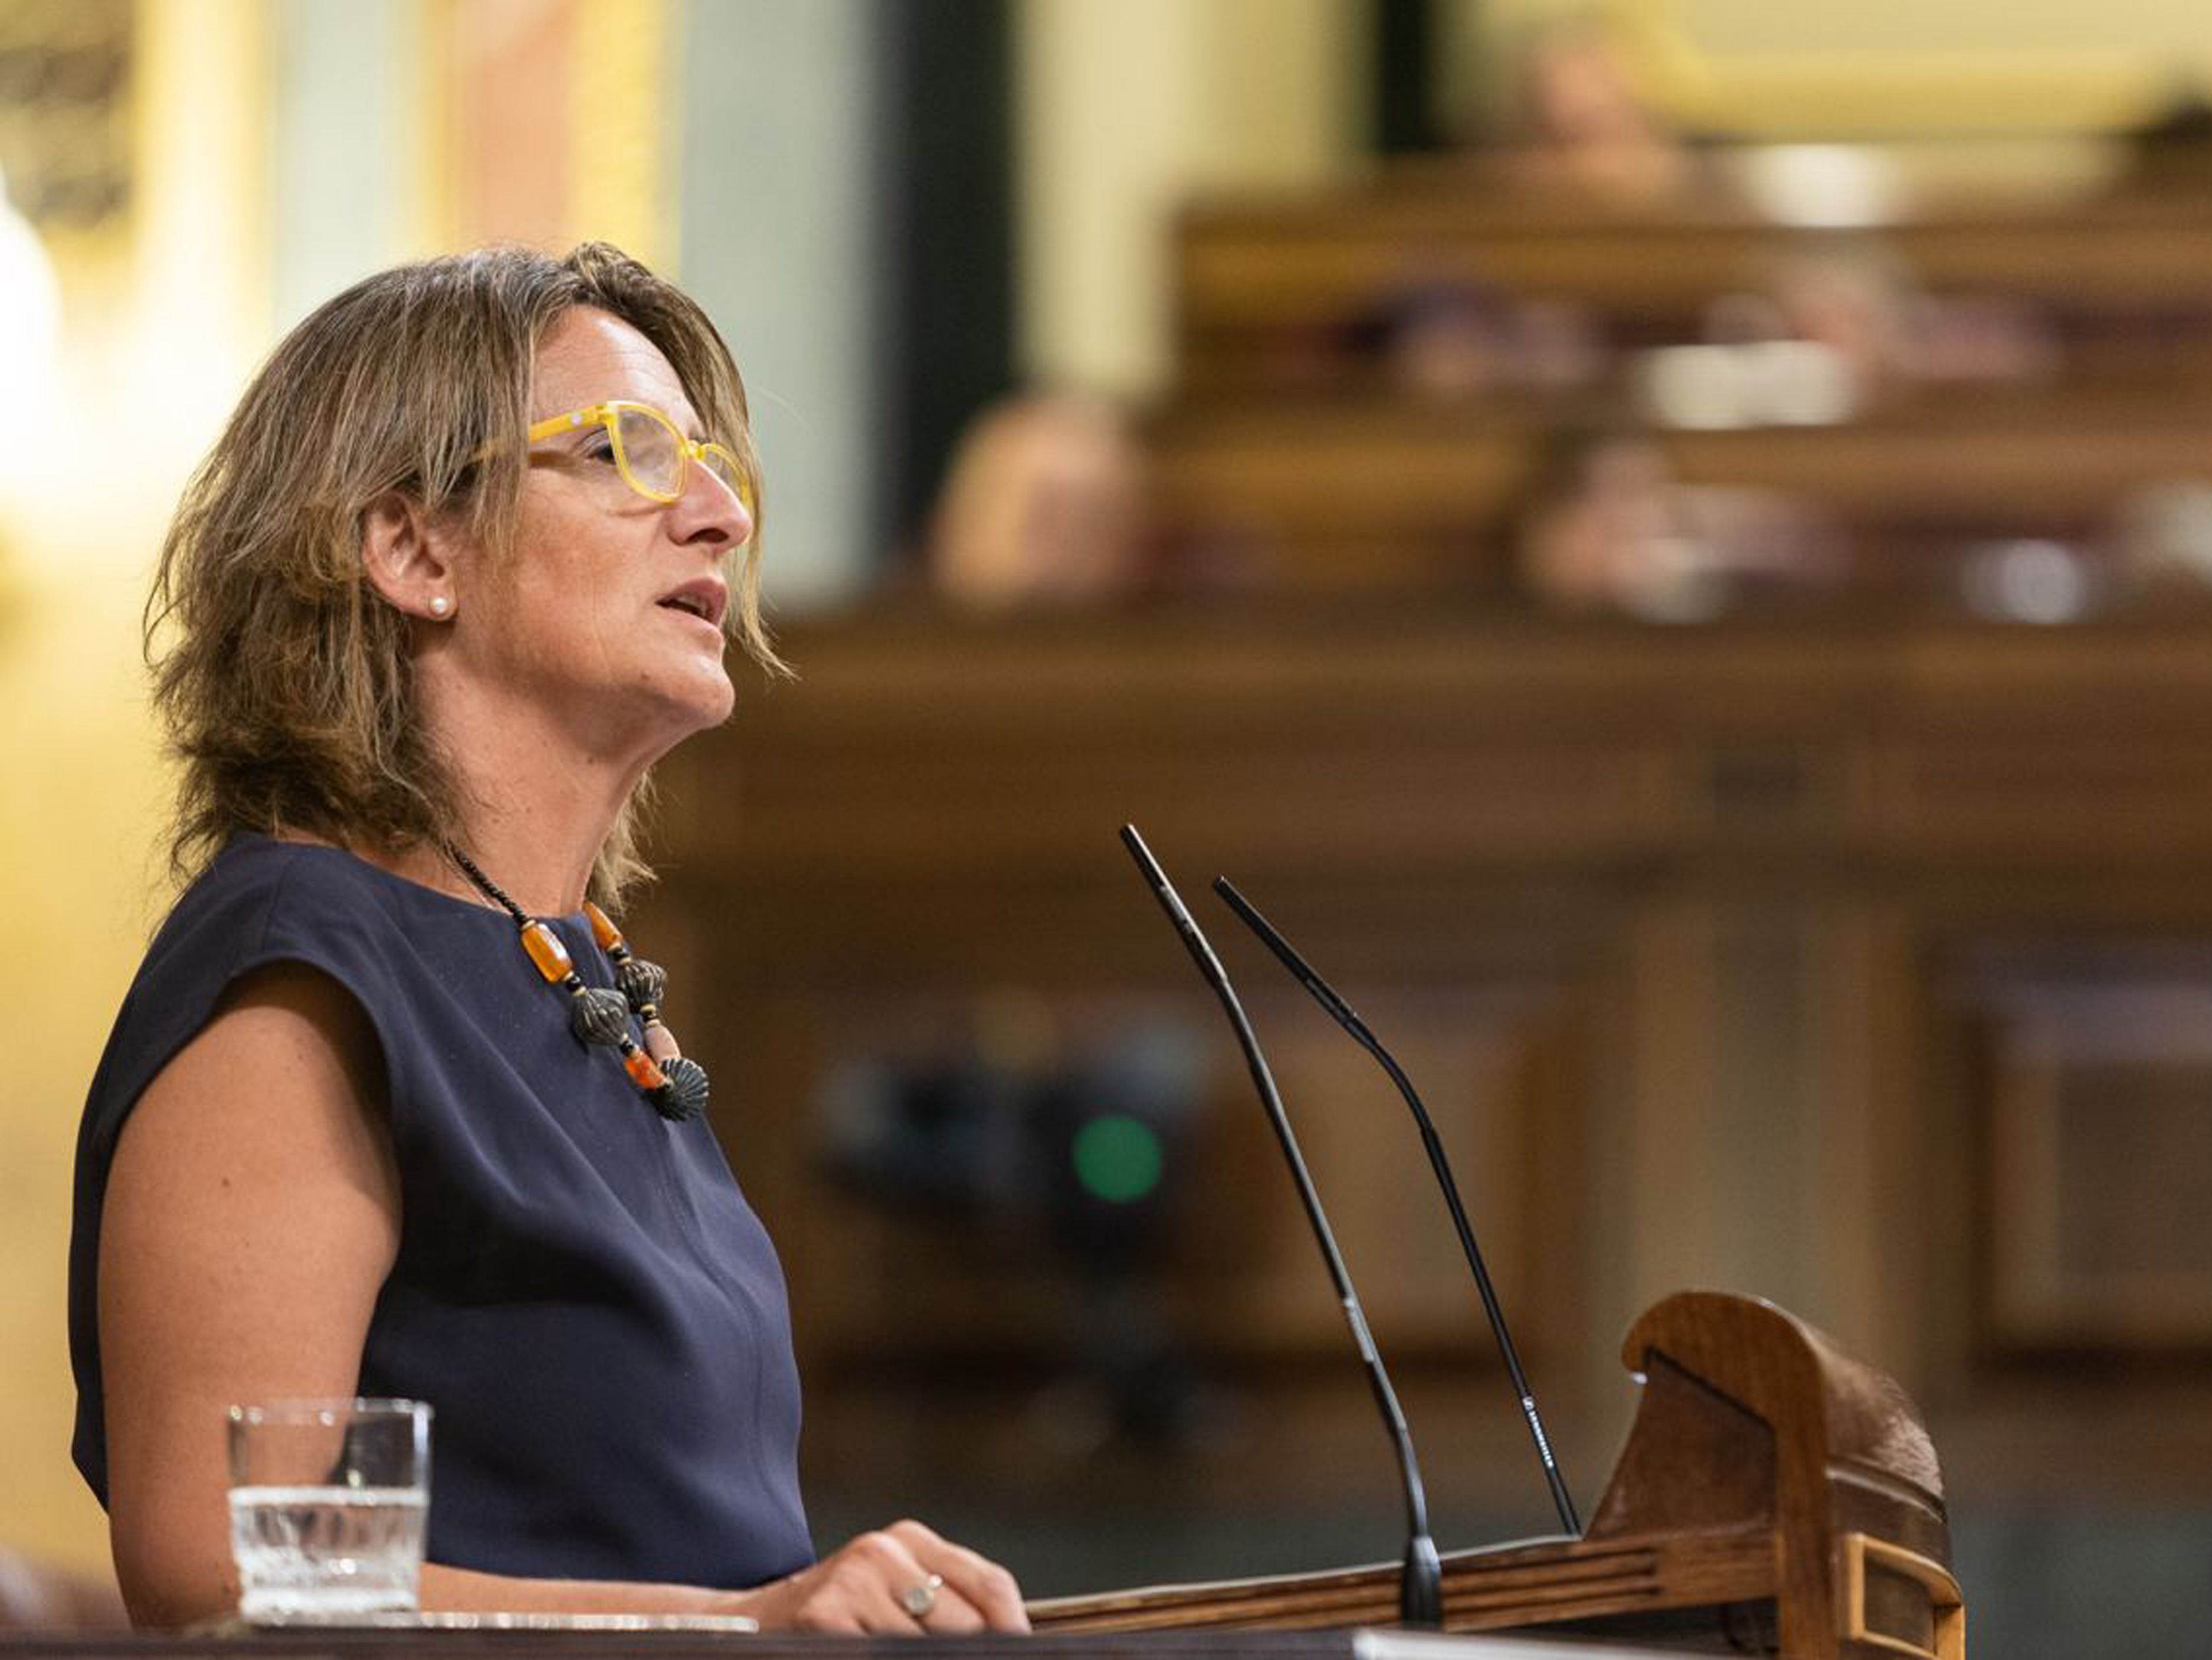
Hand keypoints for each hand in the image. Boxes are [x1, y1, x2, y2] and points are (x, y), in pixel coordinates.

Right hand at [739, 1518, 1027, 1633]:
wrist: (752, 1622)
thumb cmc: (838, 1617)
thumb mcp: (892, 1595)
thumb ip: (946, 1608)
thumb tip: (1011, 1641)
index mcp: (910, 1539)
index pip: (990, 1584)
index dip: (1014, 1630)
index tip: (1023, 1654)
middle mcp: (886, 1549)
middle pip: (967, 1624)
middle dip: (972, 1655)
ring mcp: (854, 1579)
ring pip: (925, 1648)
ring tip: (897, 1653)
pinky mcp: (826, 1615)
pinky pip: (879, 1656)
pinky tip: (866, 1654)